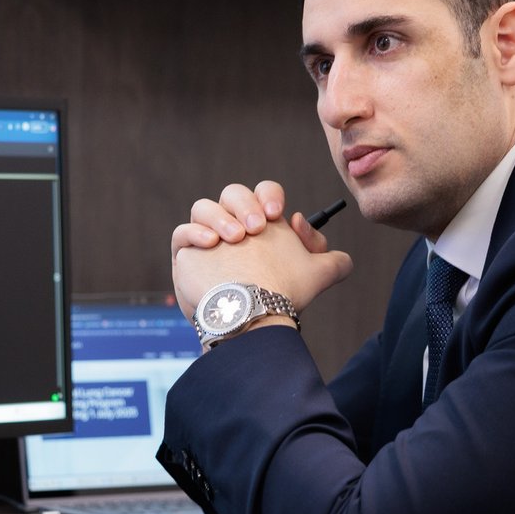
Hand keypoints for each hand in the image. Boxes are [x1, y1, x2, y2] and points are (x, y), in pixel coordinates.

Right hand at [170, 181, 352, 318]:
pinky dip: (195, 232)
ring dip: (220, 217)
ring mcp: (208, 240)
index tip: (277, 214)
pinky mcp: (187, 256)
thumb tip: (316, 236)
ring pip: (203, 207)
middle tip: (257, 229)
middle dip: (245, 205)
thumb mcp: (316, 276)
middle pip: (233, 193)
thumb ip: (333, 260)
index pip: (263, 193)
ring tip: (235, 238)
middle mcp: (234, 228)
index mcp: (262, 225)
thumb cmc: (281, 295)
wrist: (252, 320)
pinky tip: (211, 244)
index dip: (269, 195)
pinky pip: (181, 232)